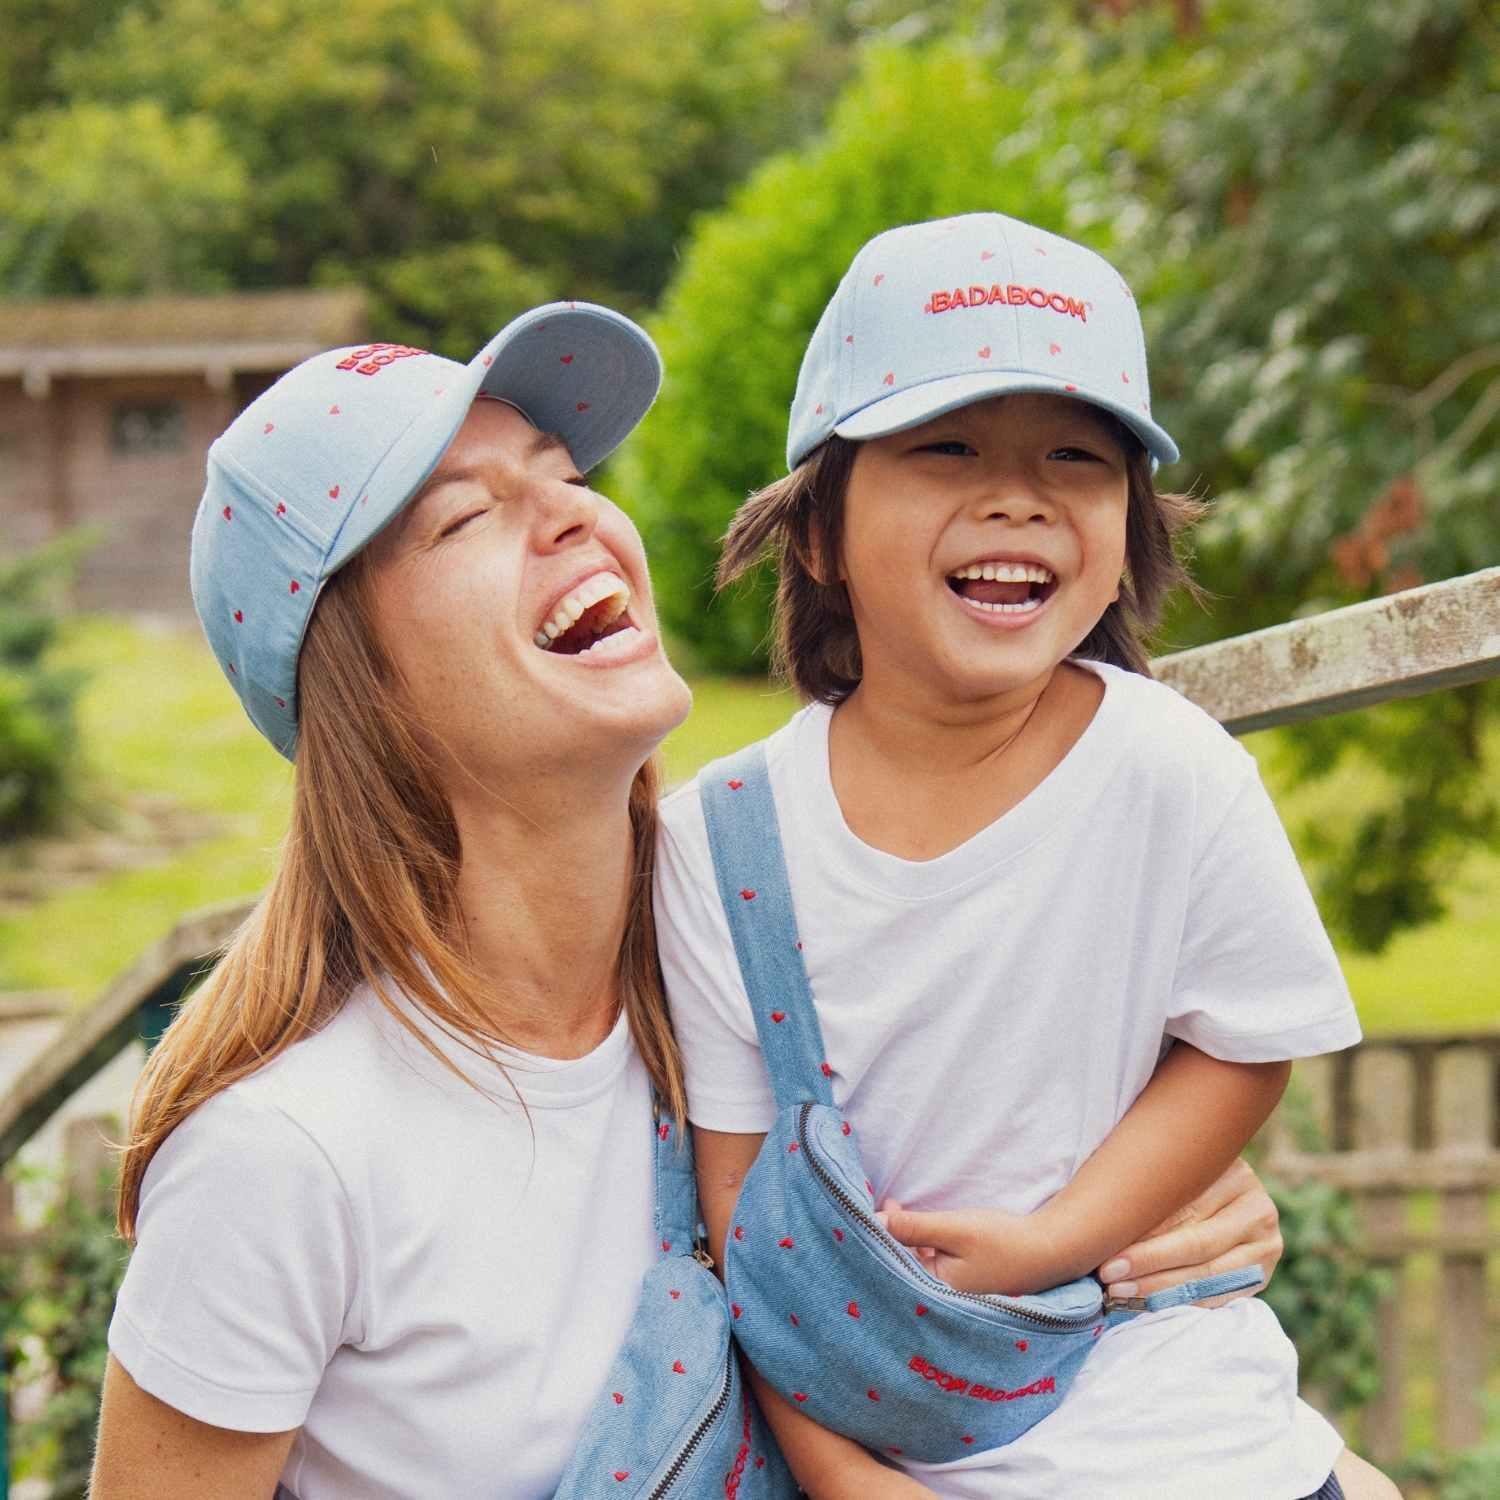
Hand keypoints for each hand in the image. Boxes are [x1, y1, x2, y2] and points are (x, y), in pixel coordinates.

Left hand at [877, 1200, 1061, 1296]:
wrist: (1050, 1249)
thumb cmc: (1002, 1241)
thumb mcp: (953, 1228)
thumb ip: (913, 1226)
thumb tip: (873, 1222)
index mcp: (936, 1292)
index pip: (893, 1265)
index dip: (876, 1238)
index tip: (860, 1214)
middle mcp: (942, 1296)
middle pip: (902, 1264)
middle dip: (888, 1235)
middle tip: (873, 1204)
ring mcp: (954, 1289)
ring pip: (917, 1259)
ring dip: (905, 1234)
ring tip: (893, 1205)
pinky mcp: (964, 1279)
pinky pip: (933, 1260)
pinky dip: (922, 1241)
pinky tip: (916, 1221)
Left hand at [1096, 1156, 1279, 1305]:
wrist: (1222, 1198)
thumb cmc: (1175, 1178)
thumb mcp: (1168, 1172)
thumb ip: (1148, 1190)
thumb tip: (1098, 1222)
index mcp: (1233, 1169)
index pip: (1184, 1206)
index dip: (1143, 1231)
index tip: (1103, 1248)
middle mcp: (1258, 1206)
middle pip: (1197, 1243)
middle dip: (1148, 1263)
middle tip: (1108, 1277)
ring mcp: (1267, 1242)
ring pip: (1208, 1273)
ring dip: (1161, 1287)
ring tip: (1121, 1292)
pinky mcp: (1264, 1272)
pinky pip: (1221, 1294)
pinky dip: (1183, 1300)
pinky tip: (1150, 1303)